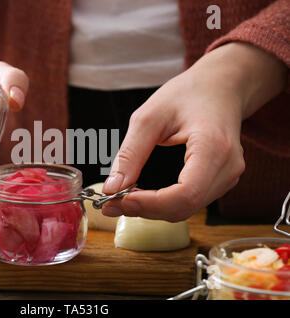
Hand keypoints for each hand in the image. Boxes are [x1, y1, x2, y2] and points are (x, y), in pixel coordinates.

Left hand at [101, 42, 286, 221]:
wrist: (219, 87)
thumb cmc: (187, 95)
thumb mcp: (149, 117)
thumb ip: (129, 154)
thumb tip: (112, 188)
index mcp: (213, 147)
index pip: (185, 194)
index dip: (150, 204)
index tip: (119, 200)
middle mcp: (227, 168)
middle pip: (183, 207)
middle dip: (144, 209)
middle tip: (110, 203)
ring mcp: (228, 177)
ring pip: (185, 209)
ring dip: (151, 209)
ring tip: (121, 198)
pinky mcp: (220, 181)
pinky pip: (189, 202)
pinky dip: (162, 203)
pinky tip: (142, 193)